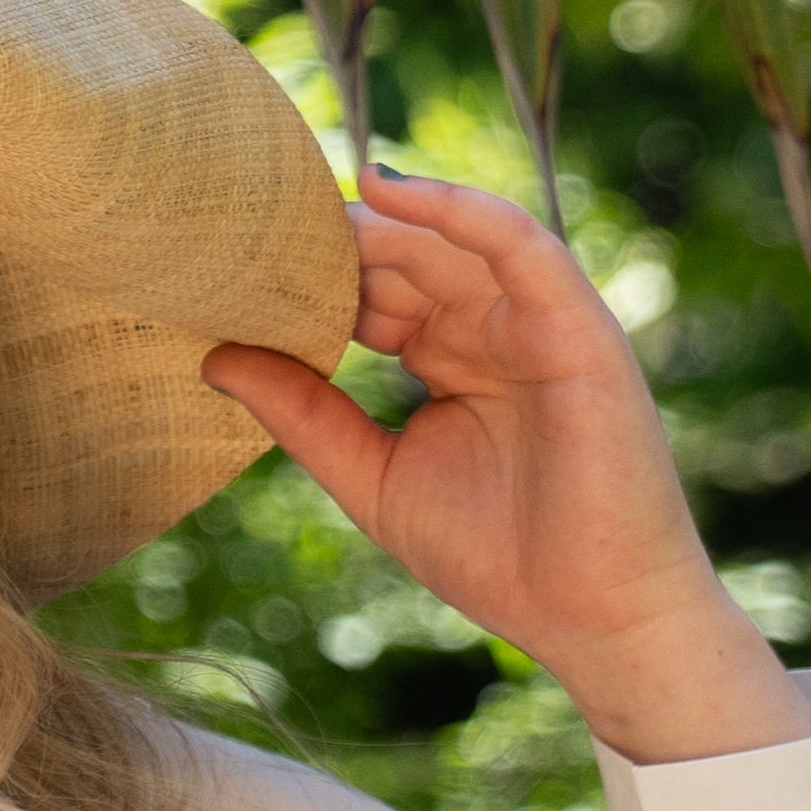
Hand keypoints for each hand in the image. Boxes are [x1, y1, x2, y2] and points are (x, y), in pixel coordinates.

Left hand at [200, 167, 810, 768]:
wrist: (596, 620)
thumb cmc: (498, 558)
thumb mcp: (374, 477)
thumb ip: (304, 415)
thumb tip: (214, 357)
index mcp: (451, 358)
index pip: (378, 290)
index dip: (313, 275)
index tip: (235, 265)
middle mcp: (494, 329)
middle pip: (409, 255)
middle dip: (337, 242)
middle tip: (255, 227)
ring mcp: (540, 324)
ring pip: (455, 239)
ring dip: (382, 217)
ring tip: (305, 206)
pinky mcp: (581, 329)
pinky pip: (521, 246)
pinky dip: (460, 208)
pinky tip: (388, 189)